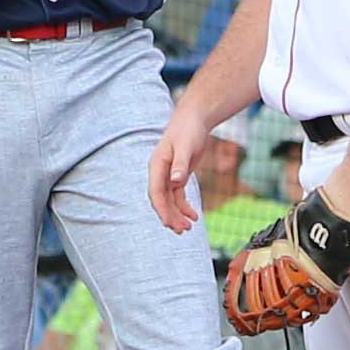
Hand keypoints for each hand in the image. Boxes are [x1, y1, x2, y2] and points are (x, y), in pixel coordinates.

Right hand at [148, 101, 209, 232]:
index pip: (156, 192)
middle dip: (170, 216)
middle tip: (182, 231)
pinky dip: (184, 207)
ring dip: (177, 215)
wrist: (194, 119)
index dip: (161, 209)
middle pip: (161, 200)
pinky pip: (178, 196)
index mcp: (157, 165)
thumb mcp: (186, 146)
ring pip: (169, 200)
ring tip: (188, 228)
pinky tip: (193, 216)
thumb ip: (180, 164)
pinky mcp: (177, 175)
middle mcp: (160, 172)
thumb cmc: (188, 130)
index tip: (169, 223)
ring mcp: (168, 175)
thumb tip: (176, 181)